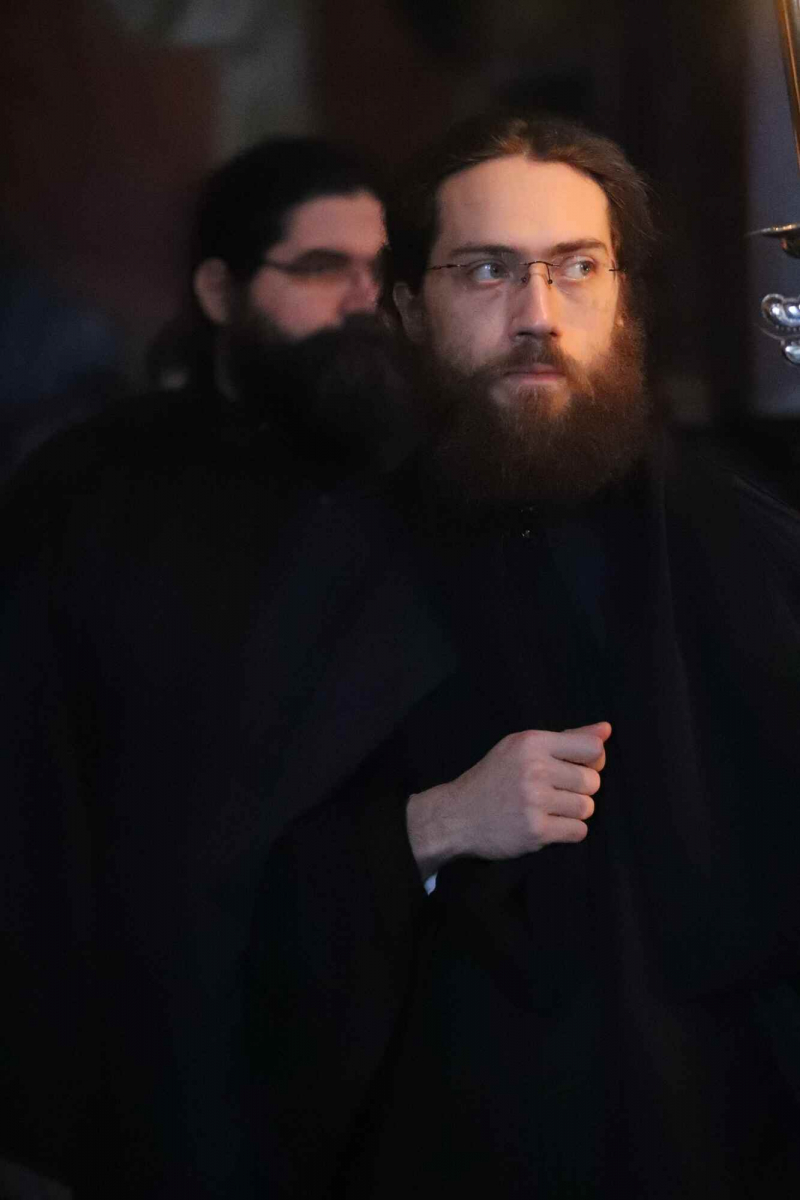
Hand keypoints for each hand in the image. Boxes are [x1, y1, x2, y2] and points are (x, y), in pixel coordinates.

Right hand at [406, 722, 610, 877]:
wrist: (457, 816)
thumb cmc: (494, 778)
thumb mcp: (522, 748)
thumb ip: (567, 738)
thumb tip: (607, 730)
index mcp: (532, 742)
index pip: (592, 748)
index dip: (593, 760)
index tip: (578, 767)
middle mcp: (534, 768)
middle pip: (592, 781)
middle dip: (580, 789)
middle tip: (556, 792)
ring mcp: (535, 801)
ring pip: (587, 807)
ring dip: (574, 811)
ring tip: (550, 809)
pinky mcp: (536, 830)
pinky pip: (578, 831)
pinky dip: (568, 831)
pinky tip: (548, 824)